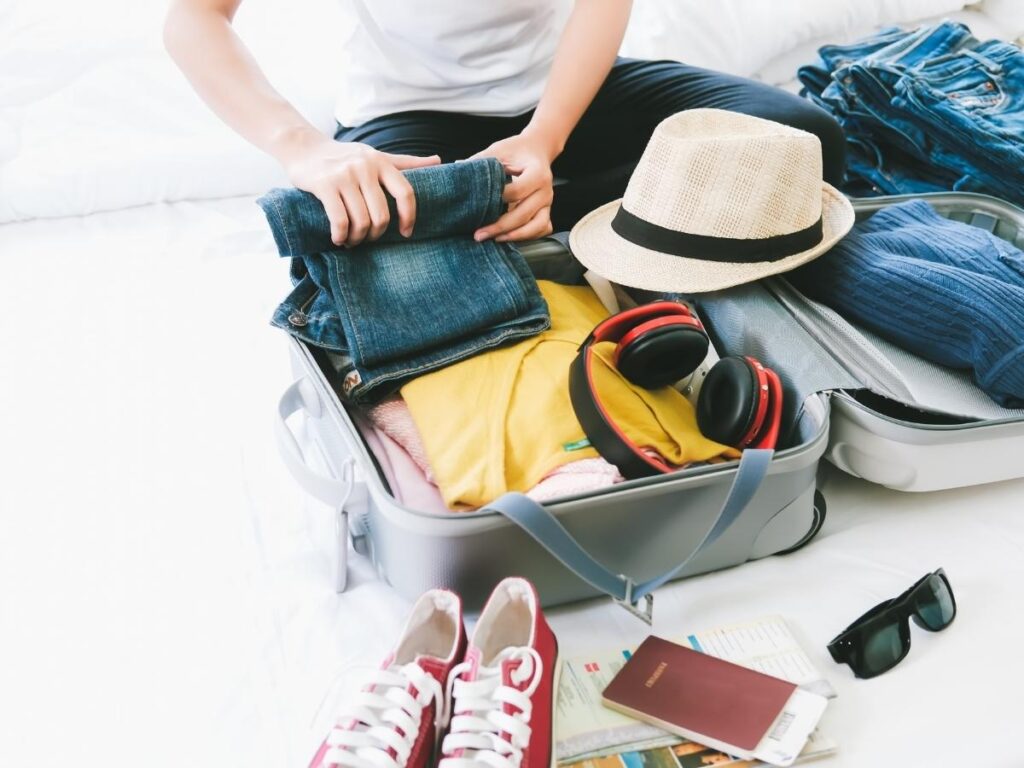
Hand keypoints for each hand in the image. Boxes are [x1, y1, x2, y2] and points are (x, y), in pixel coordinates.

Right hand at [281, 132, 440, 245]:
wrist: (304, 146)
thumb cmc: (344, 156)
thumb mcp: (376, 155)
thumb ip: (405, 162)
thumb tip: (439, 161)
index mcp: (381, 162)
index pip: (405, 192)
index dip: (409, 217)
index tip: (406, 232)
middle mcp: (365, 167)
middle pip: (382, 215)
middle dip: (376, 234)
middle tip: (368, 238)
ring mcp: (344, 176)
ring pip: (361, 220)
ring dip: (357, 238)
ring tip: (351, 241)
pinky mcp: (324, 185)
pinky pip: (340, 220)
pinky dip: (340, 236)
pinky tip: (338, 239)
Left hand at [472, 129, 558, 242]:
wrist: (535, 150)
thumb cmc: (515, 150)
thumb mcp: (498, 150)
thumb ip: (480, 161)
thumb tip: (457, 169)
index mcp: (537, 172)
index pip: (517, 191)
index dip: (497, 200)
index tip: (479, 205)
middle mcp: (546, 190)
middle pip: (524, 214)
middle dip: (500, 226)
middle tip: (479, 234)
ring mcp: (548, 203)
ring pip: (536, 226)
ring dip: (515, 236)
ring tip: (494, 239)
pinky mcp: (546, 211)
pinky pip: (542, 229)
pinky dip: (527, 236)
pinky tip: (509, 236)